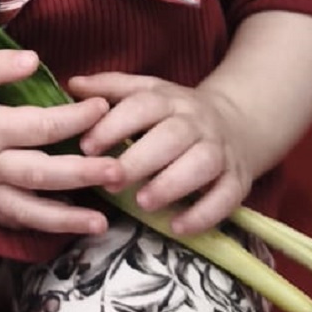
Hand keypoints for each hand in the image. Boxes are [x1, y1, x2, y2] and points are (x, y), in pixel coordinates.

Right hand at [0, 50, 120, 236]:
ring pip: (27, 210)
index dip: (74, 118)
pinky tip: (70, 228)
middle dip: (82, 175)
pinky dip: (40, 227)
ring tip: (100, 224)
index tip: (103, 105)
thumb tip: (35, 62)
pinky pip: (11, 219)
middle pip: (40, 174)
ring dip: (65, 219)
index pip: (38, 126)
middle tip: (119, 170)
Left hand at [68, 71, 256, 234]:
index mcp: (170, 99)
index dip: (114, 125)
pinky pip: (226, 196)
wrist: (238, 122)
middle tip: (110, 181)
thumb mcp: (148, 92)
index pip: (143, 106)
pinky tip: (177, 227)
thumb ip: (111, 88)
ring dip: (171, 184)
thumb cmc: (177, 113)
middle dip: (140, 159)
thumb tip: (73, 84)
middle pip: (171, 136)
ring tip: (142, 203)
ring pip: (201, 164)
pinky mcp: (238, 179)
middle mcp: (197, 122)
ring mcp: (221, 150)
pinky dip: (204, 214)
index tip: (87, 147)